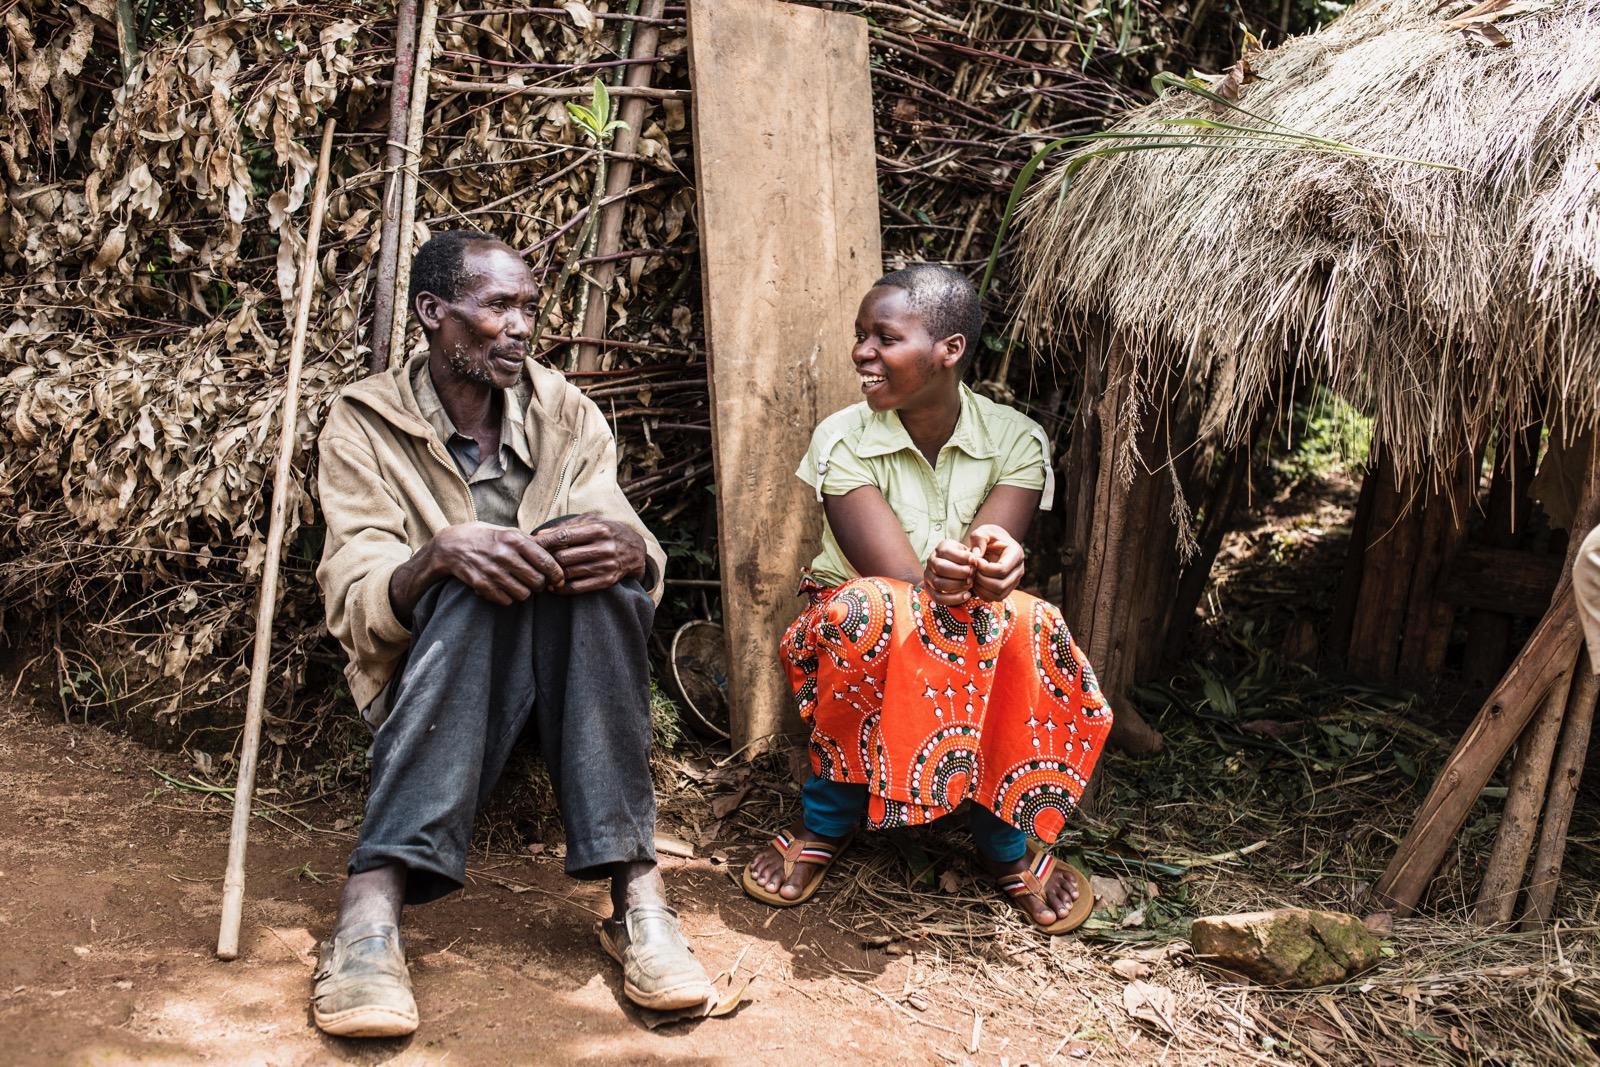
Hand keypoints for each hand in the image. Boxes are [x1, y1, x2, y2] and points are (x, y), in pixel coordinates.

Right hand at [429, 522, 564, 602]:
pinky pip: (506, 601)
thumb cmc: (487, 538)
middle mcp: (503, 554)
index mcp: (514, 539)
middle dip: (540, 585)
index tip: (558, 579)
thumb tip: (561, 547)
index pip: (545, 562)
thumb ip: (533, 542)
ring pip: (523, 594)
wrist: (452, 545)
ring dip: (525, 592)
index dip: (556, 574)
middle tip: (536, 582)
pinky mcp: (480, 584)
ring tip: (520, 585)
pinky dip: (508, 598)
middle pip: (537, 581)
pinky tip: (504, 589)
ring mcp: (491, 570)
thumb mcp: (509, 532)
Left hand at [535, 515, 645, 594]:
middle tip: (534, 561)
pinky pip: (578, 587)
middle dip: (546, 559)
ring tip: (541, 573)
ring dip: (551, 575)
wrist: (635, 550)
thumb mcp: (592, 522)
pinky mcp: (607, 581)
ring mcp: (606, 566)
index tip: (531, 544)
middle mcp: (604, 548)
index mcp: (598, 529)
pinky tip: (554, 586)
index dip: (544, 541)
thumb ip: (567, 526)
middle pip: (563, 556)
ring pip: (568, 573)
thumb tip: (540, 535)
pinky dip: (562, 589)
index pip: (564, 536)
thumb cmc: (607, 532)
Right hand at [922, 538, 977, 605]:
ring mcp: (928, 576)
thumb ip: (976, 550)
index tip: (974, 561)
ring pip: (938, 583)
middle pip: (940, 567)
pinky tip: (967, 595)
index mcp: (940, 548)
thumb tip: (976, 554)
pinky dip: (953, 599)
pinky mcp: (930, 590)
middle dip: (959, 572)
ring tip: (970, 584)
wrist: (959, 571)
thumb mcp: (971, 551)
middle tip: (972, 574)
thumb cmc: (967, 561)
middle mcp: (931, 561)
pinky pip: (938, 598)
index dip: (961, 557)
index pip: (946, 552)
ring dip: (956, 585)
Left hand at [966, 524, 1023, 601]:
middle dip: (981, 580)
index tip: (975, 561)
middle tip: (972, 570)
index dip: (984, 569)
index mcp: (1016, 554)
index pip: (1001, 570)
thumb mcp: (983, 532)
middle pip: (1000, 585)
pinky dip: (982, 594)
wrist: (994, 543)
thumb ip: (978, 539)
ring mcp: (1015, 581)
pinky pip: (995, 598)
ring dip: (981, 588)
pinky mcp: (1007, 589)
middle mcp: (1019, 570)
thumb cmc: (988, 537)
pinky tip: (976, 582)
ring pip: (998, 594)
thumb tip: (976, 556)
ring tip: (973, 576)